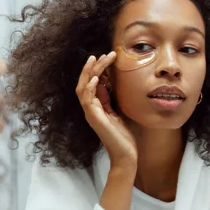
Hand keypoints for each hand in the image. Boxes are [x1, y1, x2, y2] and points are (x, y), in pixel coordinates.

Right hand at [76, 53, 137, 167]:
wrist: (125, 155)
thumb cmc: (125, 137)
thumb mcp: (121, 113)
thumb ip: (114, 100)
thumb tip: (113, 83)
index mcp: (97, 106)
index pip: (93, 82)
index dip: (99, 68)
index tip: (109, 56)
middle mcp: (91, 108)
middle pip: (86, 81)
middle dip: (94, 66)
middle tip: (105, 53)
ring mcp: (91, 113)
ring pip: (83, 87)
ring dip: (90, 72)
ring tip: (97, 59)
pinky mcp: (94, 118)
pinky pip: (86, 99)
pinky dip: (89, 87)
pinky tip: (95, 78)